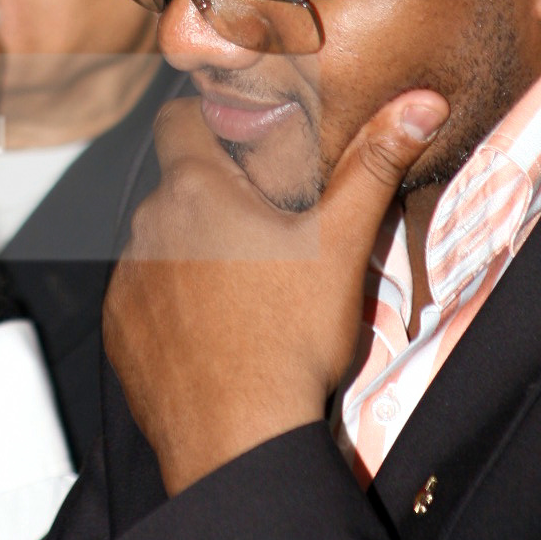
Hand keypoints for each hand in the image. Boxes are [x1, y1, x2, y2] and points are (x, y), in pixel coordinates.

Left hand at [103, 86, 447, 493]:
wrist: (238, 438)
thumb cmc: (291, 335)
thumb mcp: (343, 244)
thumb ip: (375, 164)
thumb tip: (421, 102)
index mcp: (194, 190)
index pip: (178, 119)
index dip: (210, 120)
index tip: (247, 142)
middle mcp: (146, 226)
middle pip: (176, 185)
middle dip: (215, 194)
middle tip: (269, 225)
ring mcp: (127, 281)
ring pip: (160, 241)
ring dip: (193, 249)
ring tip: (247, 285)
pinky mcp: (119, 332)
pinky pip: (144, 296)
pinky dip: (173, 302)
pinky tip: (217, 328)